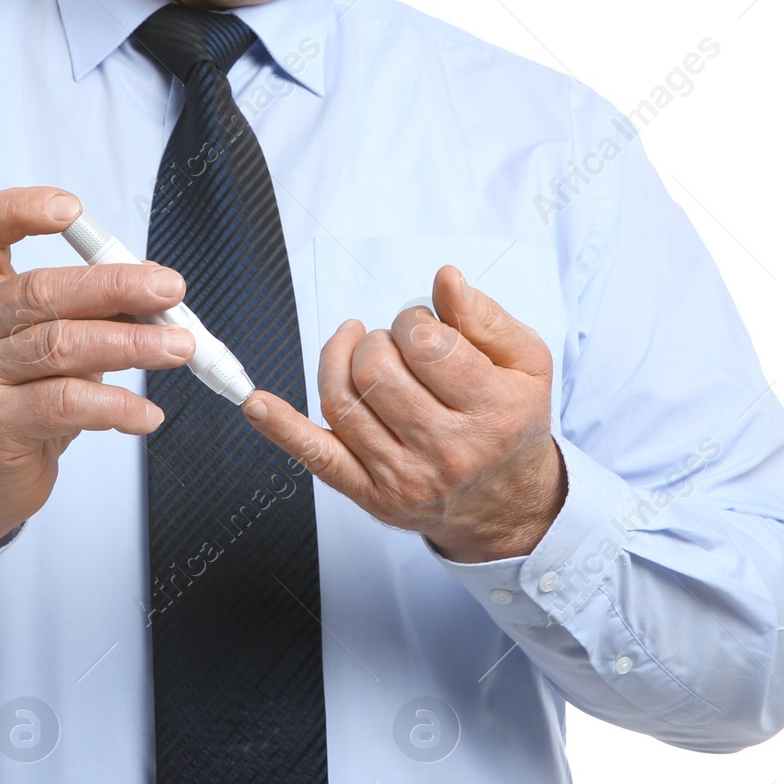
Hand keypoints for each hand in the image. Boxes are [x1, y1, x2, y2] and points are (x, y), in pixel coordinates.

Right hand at [0, 187, 193, 550]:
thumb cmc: (23, 394)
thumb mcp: (48, 341)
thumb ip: (89, 310)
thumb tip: (158, 293)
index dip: (18, 209)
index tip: (72, 210)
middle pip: (39, 291)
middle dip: (115, 286)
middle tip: (171, 291)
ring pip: (59, 346)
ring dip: (131, 345)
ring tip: (180, 348)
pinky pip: (64, 405)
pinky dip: (116, 406)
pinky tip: (148, 414)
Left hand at [243, 264, 565, 562]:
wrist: (509, 504)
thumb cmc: (512, 421)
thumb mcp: (526, 363)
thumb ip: (485, 317)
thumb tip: (445, 279)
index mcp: (491, 411)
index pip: (425, 345)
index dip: (414, 322)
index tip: (422, 328)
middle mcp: (447, 450)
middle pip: (376, 371)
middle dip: (377, 340)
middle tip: (396, 344)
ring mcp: (404, 477)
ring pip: (342, 401)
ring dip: (340, 360)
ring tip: (359, 350)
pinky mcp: (371, 494)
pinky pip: (317, 456)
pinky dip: (281, 428)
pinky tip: (256, 404)